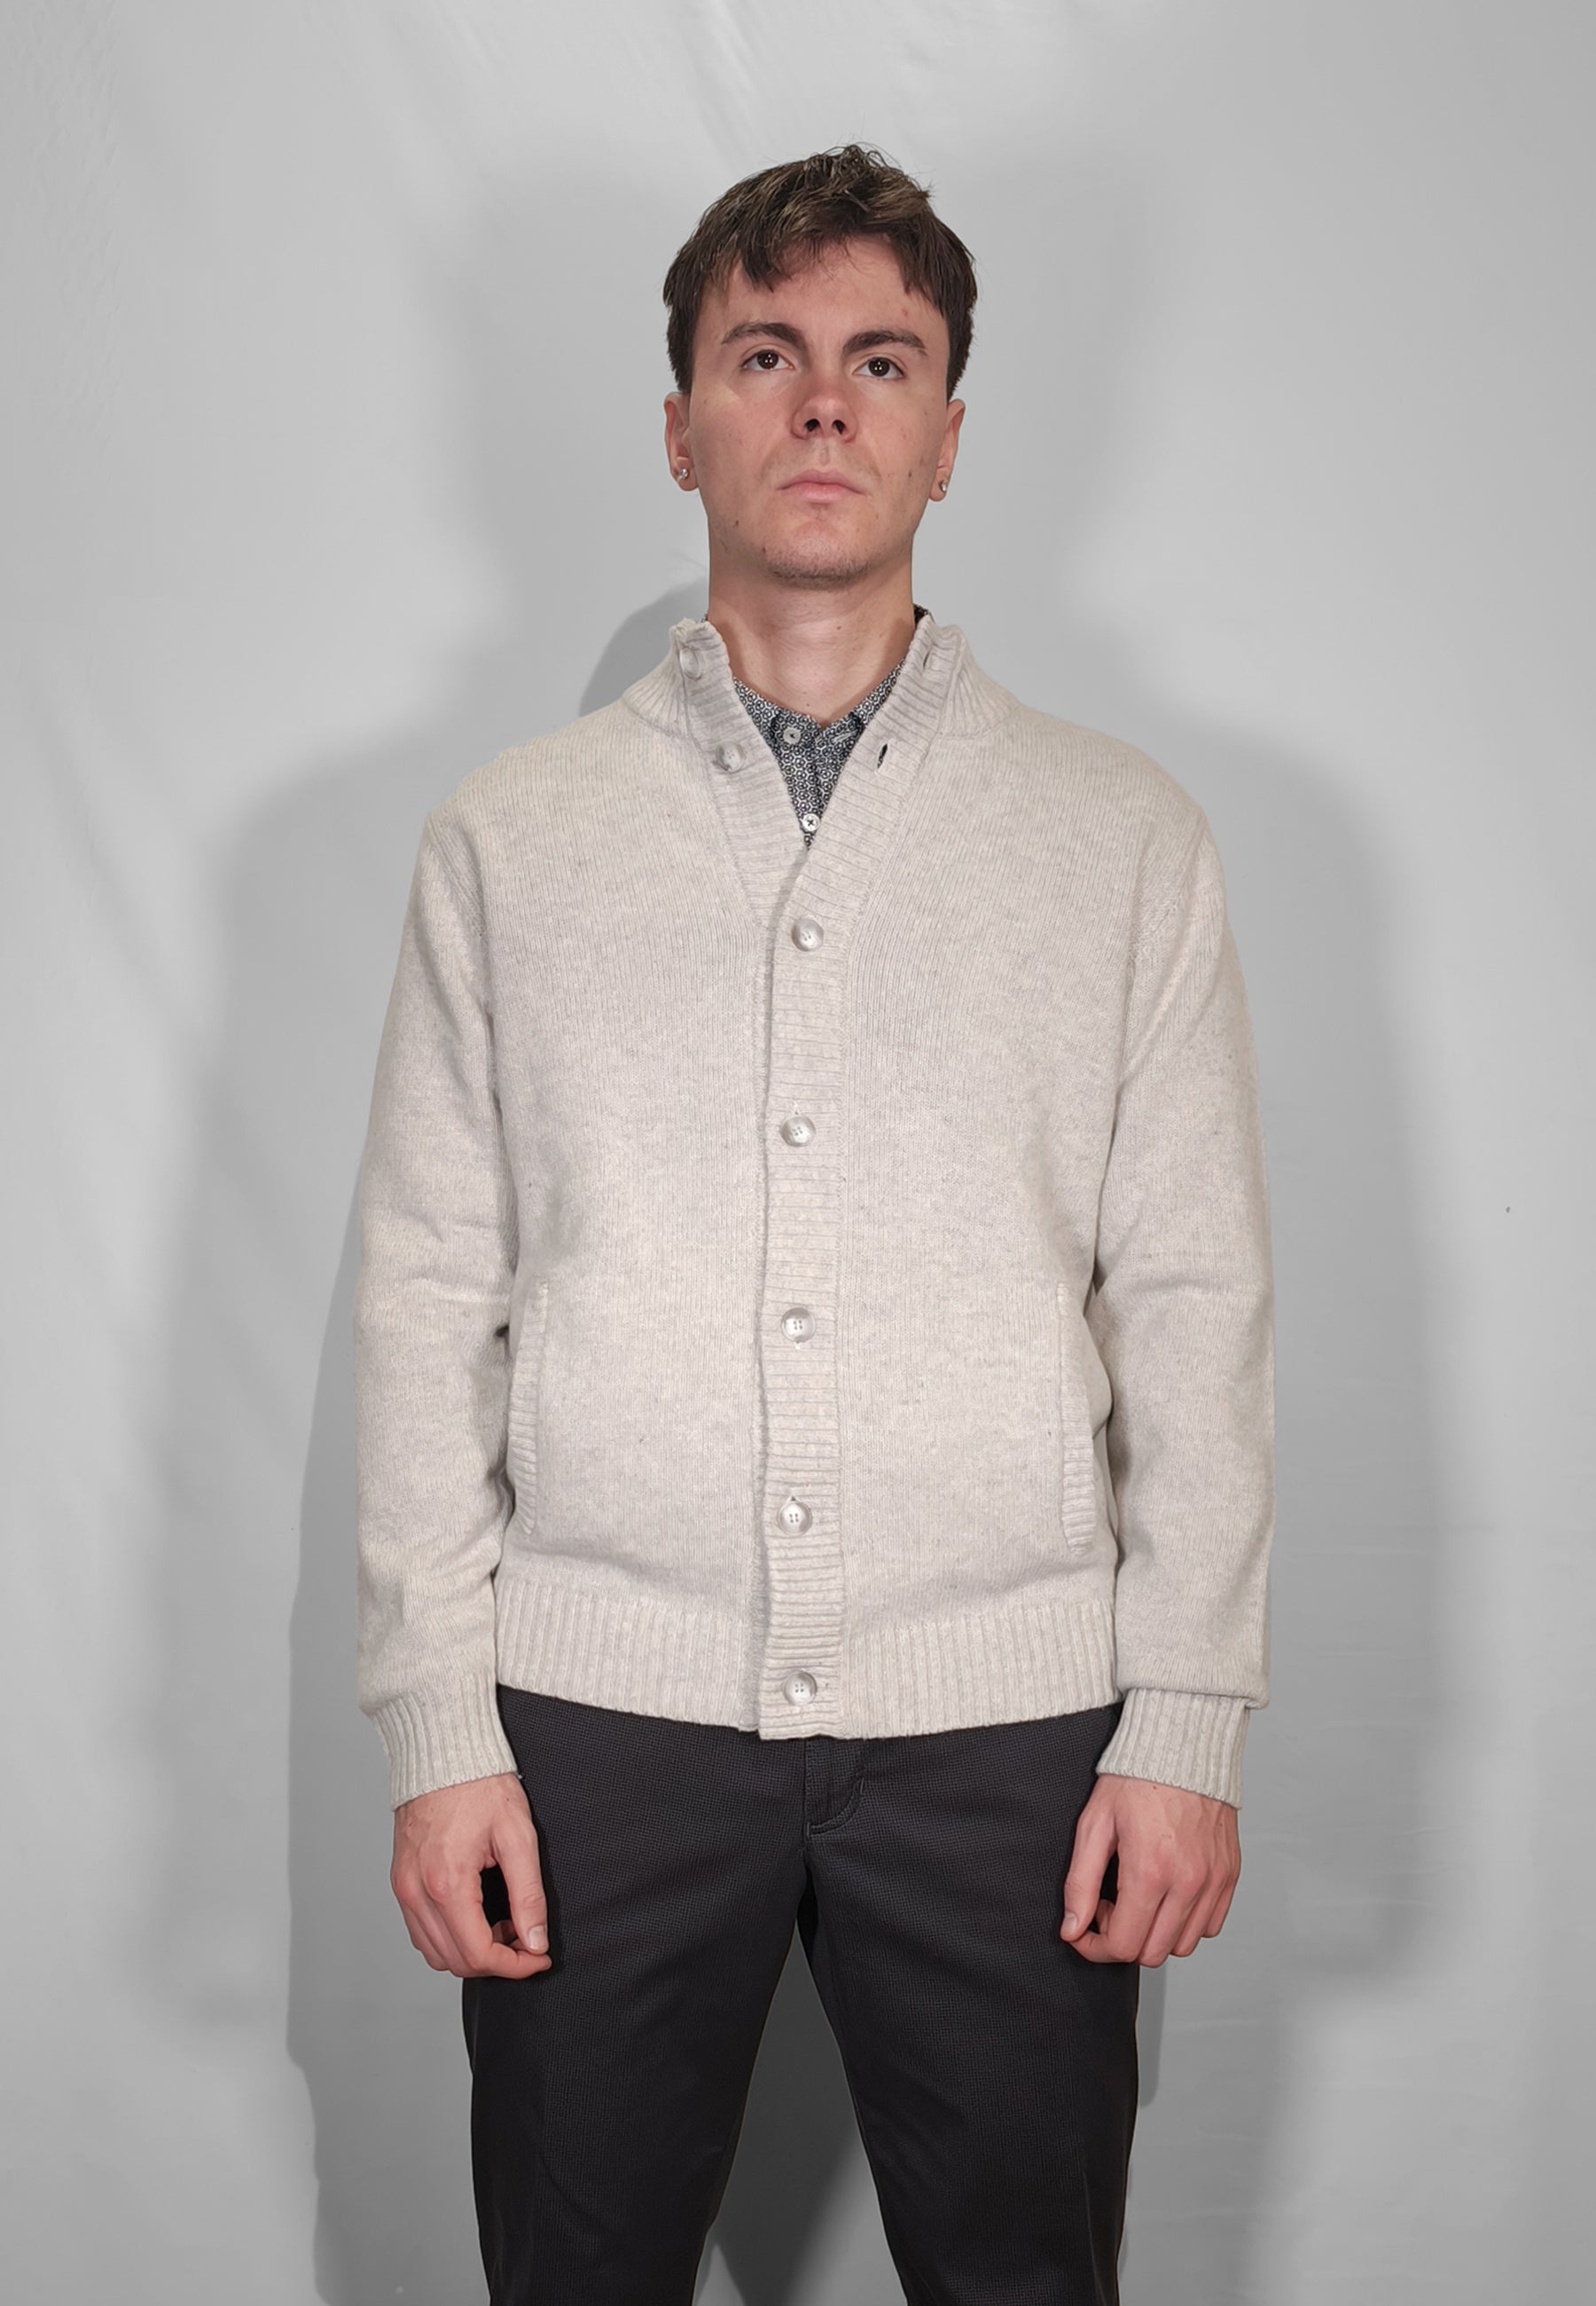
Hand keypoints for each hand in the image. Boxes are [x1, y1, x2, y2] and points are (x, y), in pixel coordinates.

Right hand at [391, 1772, 552, 1978]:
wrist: (442, 1752)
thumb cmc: (481, 1785)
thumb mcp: (518, 1836)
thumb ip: (528, 1895)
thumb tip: (535, 1942)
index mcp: (446, 1882)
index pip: (478, 1953)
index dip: (514, 1966)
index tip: (539, 1956)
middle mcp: (415, 1891)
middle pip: (455, 1961)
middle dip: (496, 1962)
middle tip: (527, 1940)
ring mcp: (402, 1888)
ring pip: (434, 1953)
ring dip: (471, 1952)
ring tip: (504, 1926)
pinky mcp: (399, 1881)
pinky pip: (420, 1931)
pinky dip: (449, 1938)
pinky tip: (477, 1916)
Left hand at [1059, 1772, 1239, 1965]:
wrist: (1182, 1743)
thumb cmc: (1134, 1777)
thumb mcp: (1094, 1824)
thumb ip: (1079, 1882)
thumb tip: (1071, 1929)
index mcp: (1150, 1872)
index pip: (1123, 1946)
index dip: (1096, 1946)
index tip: (1085, 1928)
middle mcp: (1188, 1883)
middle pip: (1152, 1953)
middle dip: (1124, 1939)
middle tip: (1111, 1903)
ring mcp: (1213, 1880)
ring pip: (1183, 1944)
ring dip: (1155, 1932)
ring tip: (1140, 1895)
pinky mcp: (1229, 1873)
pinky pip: (1210, 1924)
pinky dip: (1187, 1921)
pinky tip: (1167, 1892)